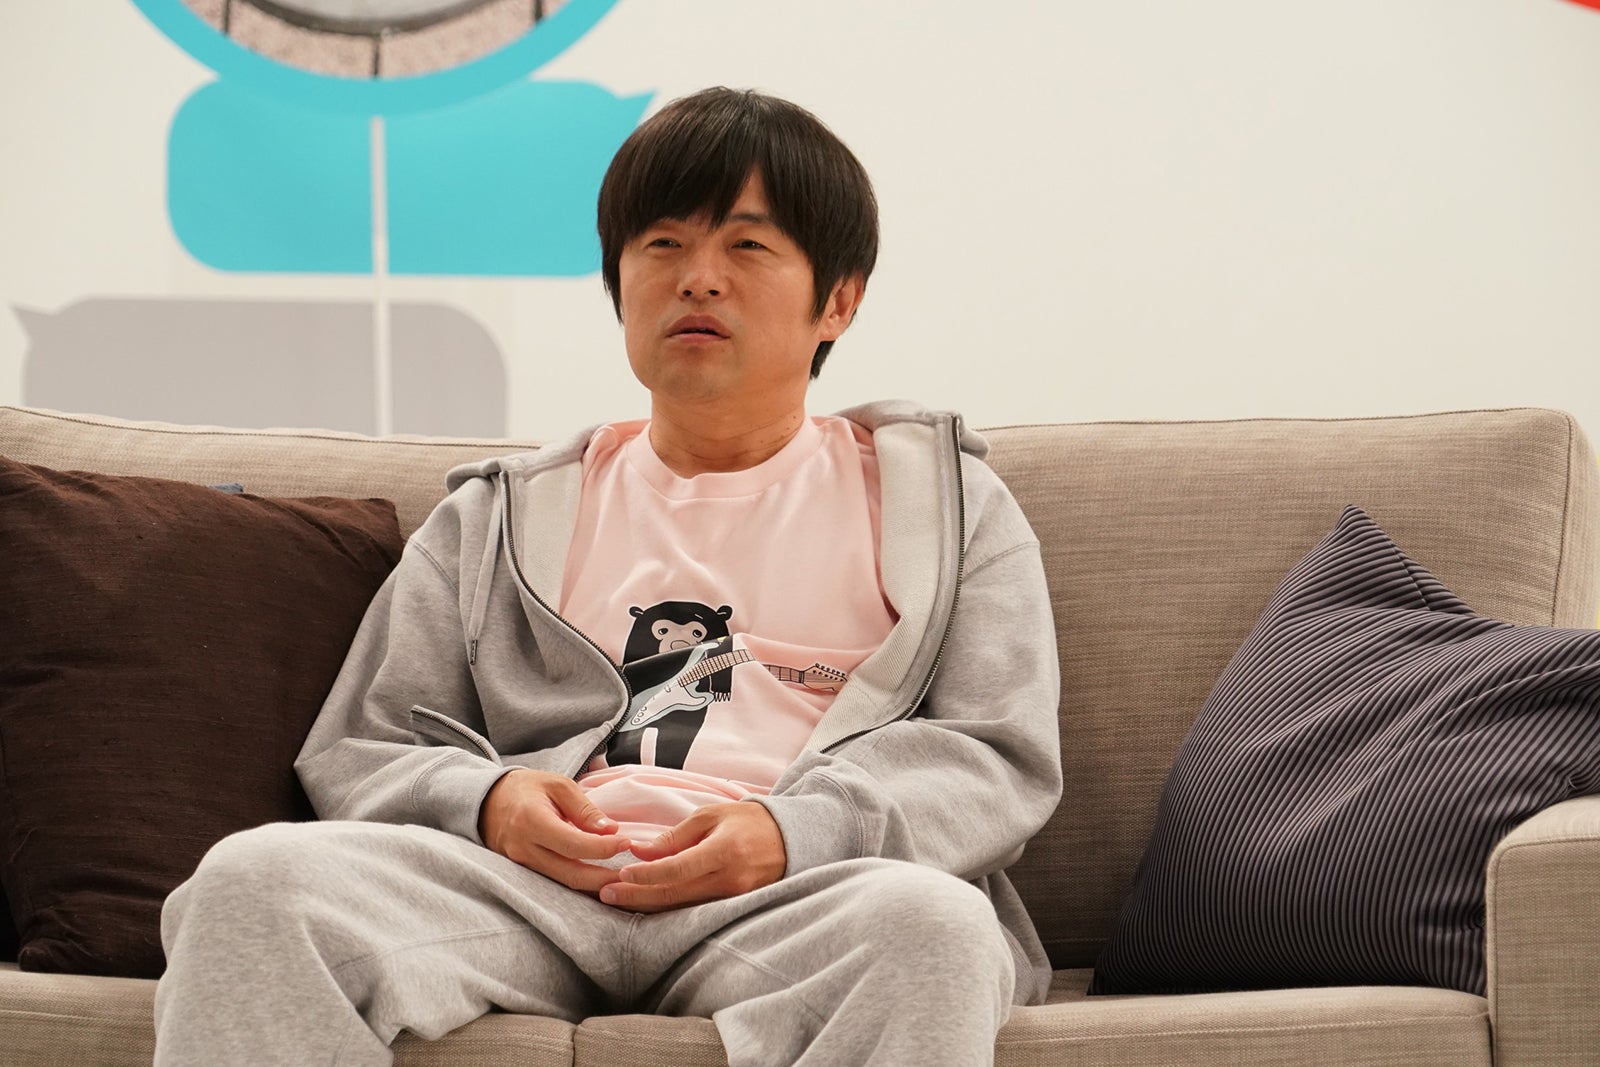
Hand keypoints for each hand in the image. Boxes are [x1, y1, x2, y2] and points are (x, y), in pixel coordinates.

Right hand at [478, 769, 631, 893]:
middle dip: (604, 878)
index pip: (572, 844)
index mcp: (532, 821)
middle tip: (632, 875)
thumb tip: (610, 830)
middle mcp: (524, 849)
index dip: (602, 847)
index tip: (627, 842)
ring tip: (623, 882)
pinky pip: (556, 883)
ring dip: (595, 886)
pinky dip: (580, 884)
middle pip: (570, 873)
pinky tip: (601, 883)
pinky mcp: (524, 873)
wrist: (488, 801)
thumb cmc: (527, 789)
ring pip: (564, 884)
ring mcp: (521, 865)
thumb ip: (584, 808)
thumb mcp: (557, 785)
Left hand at [600, 801, 785, 912]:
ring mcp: (734, 898)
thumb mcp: (712, 816)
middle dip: (637, 896)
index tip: (619, 874)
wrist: (790, 838)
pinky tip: (648, 903)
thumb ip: (676, 836)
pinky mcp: (735, 907)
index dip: (645, 875)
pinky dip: (670, 906)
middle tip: (605, 894)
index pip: (677, 870)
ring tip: (618, 900)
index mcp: (724, 851)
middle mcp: (730, 880)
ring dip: (648, 904)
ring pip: (682, 907)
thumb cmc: (748, 821)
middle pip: (674, 895)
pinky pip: (696, 909)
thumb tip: (641, 853)